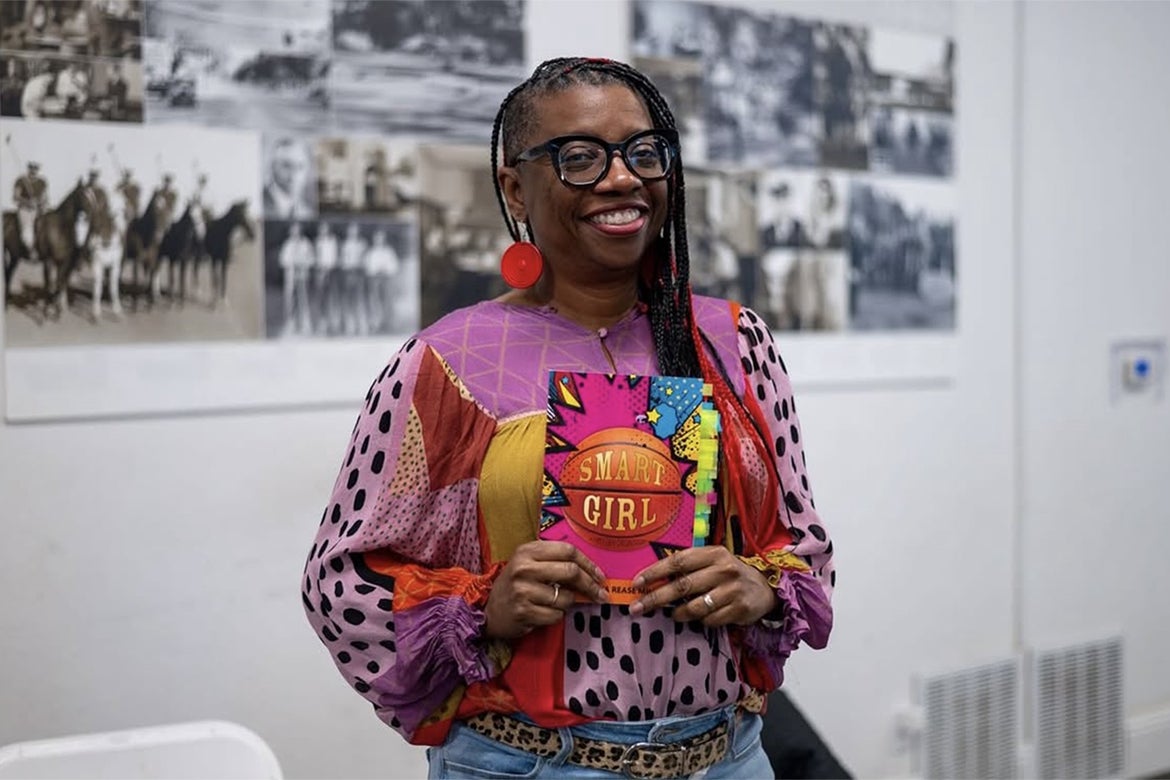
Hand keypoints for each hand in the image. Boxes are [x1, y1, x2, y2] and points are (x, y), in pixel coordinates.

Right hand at [484, 540, 608, 639]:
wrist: (490, 610)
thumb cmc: (516, 585)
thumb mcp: (529, 564)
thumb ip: (554, 561)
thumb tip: (592, 572)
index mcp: (528, 550)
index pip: (568, 550)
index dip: (588, 563)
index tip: (600, 575)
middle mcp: (524, 567)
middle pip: (571, 572)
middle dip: (590, 585)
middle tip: (600, 594)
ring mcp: (522, 590)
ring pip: (565, 597)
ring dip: (568, 603)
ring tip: (556, 603)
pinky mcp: (523, 611)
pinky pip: (556, 615)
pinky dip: (556, 616)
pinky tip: (545, 612)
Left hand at [629, 547, 777, 626]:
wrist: (764, 589)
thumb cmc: (729, 574)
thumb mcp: (712, 562)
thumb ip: (688, 566)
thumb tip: (653, 578)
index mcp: (713, 553)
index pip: (678, 561)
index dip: (655, 572)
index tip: (637, 583)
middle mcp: (723, 570)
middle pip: (682, 586)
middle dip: (656, 598)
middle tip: (637, 608)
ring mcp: (732, 590)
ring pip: (694, 607)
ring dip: (678, 613)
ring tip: (674, 614)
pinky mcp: (739, 609)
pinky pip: (709, 620)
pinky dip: (701, 621)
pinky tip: (701, 617)